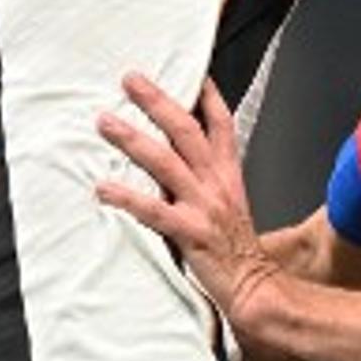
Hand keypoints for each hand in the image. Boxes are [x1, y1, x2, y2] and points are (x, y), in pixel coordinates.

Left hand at [93, 74, 285, 335]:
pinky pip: (153, 210)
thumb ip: (205, 183)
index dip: (206, 97)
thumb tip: (173, 166)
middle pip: (186, 130)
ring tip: (104, 122)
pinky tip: (103, 188)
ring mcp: (203, 206)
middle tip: (130, 79)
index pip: (221, 124)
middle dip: (157, 101)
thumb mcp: (229, 207)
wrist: (256, 288)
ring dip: (132, 139)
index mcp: (228, 176)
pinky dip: (127, 197)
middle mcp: (215, 184)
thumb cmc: (238, 253)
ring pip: (165, 162)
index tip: (191, 73)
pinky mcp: (189, 232)